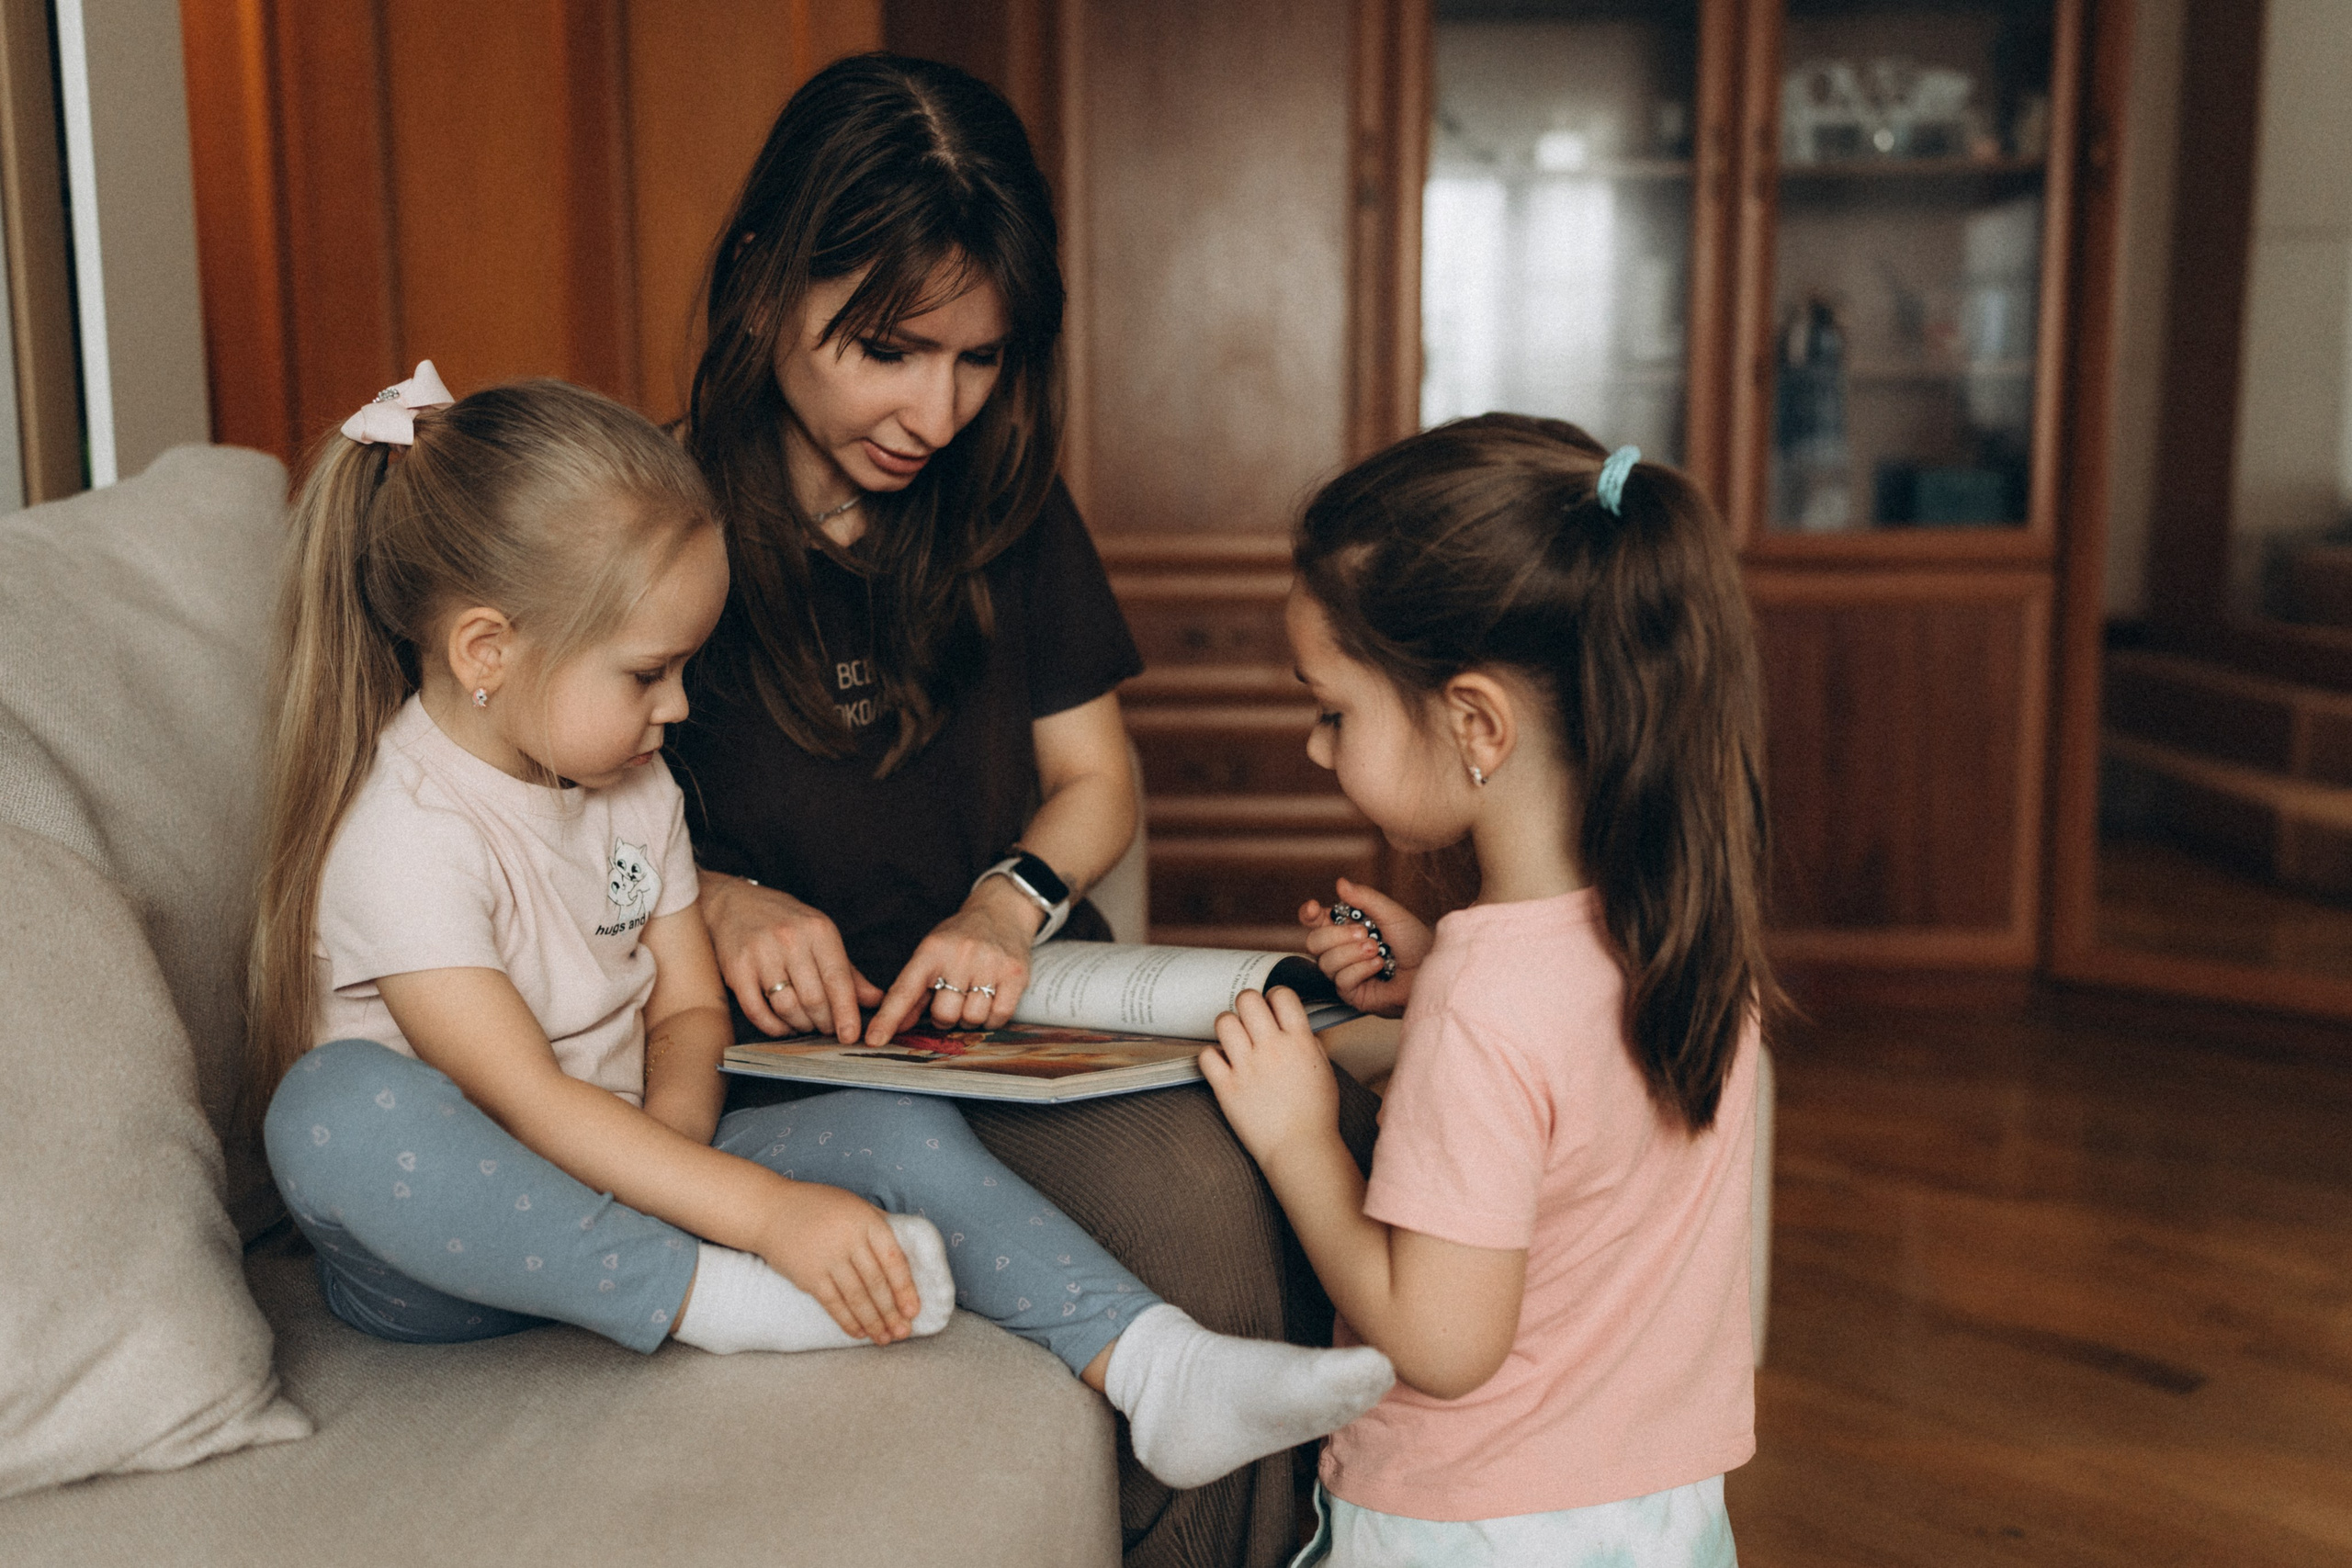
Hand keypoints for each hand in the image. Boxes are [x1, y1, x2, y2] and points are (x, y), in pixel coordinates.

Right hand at [703, 872, 882, 1042]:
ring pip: (787, 1007)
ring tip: (806, 1025)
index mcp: (818, 930)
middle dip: (824, 1023)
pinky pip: (757, 1011)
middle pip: (814, 998)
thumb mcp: (821, 935)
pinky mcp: (736, 969)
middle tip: (827, 1029)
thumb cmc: (785, 921)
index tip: (851, 1035)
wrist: (733, 903)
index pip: (838, 979)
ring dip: (800, 1025)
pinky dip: (772, 1027)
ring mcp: (761, 954)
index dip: (846, 1012)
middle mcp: (790, 939)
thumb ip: (848, 971)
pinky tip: (782, 1026)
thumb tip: (876, 1000)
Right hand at [756, 1182, 923, 1344]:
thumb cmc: (819, 1207)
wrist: (771, 1211)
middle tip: (903, 1333)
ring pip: (857, 1297)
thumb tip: (905, 1256)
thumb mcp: (854, 1206)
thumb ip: (877, 1227)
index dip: (905, 1288)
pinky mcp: (808, 1276)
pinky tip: (859, 1333)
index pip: (893, 1259)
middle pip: (876, 1283)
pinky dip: (848, 1321)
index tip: (914, 1310)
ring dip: (873, 1322)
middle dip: (891, 1312)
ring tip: (884, 1339)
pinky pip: (833, 1304)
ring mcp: (827, 1259)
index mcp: (866, 1222)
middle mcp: (849, 1240)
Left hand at [866, 881, 1036, 1042]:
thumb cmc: (960, 938)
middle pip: (944, 1014)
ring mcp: (990, 964)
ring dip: (969, 1017)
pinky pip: (999, 1017)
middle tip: (951, 999)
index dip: (888, 1018)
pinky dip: (992, 1018)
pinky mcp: (1016, 974)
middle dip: (944, 1016)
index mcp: (932, 951)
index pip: (905, 990)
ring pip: (972, 1019)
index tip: (873, 1040)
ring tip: (972, 996)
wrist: (1002, 911)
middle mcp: (961, 955)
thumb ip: (912, 991)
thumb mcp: (931, 955)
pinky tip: (990, 1000)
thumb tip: (894, 1028)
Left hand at [1201, 987, 1340, 1168]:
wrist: (1300, 1149)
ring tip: (1234, 1040)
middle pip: (1248, 999)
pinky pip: (1206, 1055)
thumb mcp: (1324, 1069)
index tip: (1271, 1007)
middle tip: (1249, 1019)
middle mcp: (1272, 1049)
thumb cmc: (1315, 1114)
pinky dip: (1211, 1057)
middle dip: (1247, 1005)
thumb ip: (1308, 1043)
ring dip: (1228, 1027)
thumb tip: (1294, 1026)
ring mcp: (1247, 1067)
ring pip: (1224, 1022)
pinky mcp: (1227, 1087)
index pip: (1281, 995)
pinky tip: (1222, 1063)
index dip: (1274, 996)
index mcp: (1299, 1042)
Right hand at [1301, 878, 1429, 1017]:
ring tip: (1377, 950)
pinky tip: (1378, 966)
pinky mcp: (1352, 993)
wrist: (1430, 970)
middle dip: (1336, 935)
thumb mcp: (1391, 914)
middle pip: (1313, 942)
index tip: (1314, 908)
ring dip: (1353, 953)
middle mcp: (1342, 950)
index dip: (1308, 915)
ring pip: (1325, 962)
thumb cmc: (1416, 942)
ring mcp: (1345, 972)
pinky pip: (1342, 980)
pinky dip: (1361, 970)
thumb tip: (1340, 883)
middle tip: (1365, 933)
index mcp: (1347, 927)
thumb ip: (1365, 898)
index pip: (1315, 921)